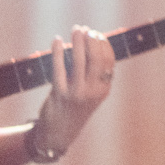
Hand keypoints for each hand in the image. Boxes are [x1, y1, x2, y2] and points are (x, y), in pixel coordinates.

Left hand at [31, 28, 112, 157]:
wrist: (57, 135)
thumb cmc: (74, 110)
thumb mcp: (91, 95)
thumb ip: (94, 75)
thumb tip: (92, 46)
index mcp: (104, 89)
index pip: (108, 60)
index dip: (103, 44)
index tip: (96, 33)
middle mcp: (93, 91)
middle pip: (96, 58)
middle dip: (92, 40)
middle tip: (86, 30)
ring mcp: (76, 93)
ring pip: (79, 60)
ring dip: (78, 42)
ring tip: (76, 30)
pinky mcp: (59, 94)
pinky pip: (59, 68)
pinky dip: (57, 52)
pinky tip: (56, 40)